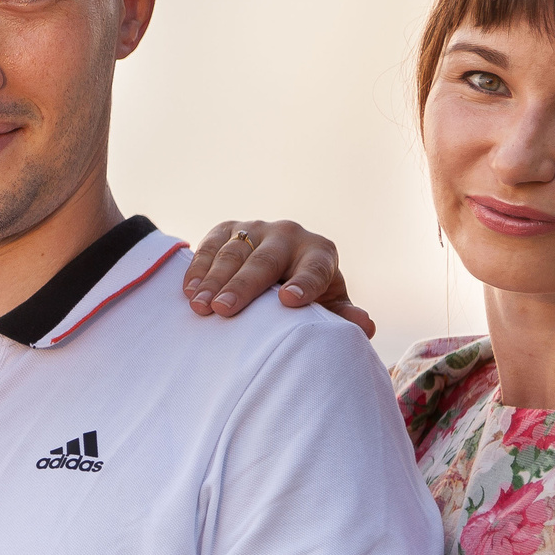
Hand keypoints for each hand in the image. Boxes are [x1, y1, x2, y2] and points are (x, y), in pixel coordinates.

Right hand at [183, 220, 372, 336]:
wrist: (278, 263)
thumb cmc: (305, 293)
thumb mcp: (326, 304)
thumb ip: (342, 315)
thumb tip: (365, 326)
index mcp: (319, 252)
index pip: (315, 268)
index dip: (304, 283)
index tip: (289, 301)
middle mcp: (289, 235)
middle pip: (266, 260)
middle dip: (244, 285)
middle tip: (224, 310)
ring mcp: (256, 228)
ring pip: (234, 252)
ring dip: (213, 280)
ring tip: (200, 306)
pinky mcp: (228, 228)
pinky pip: (210, 245)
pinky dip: (198, 268)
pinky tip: (189, 291)